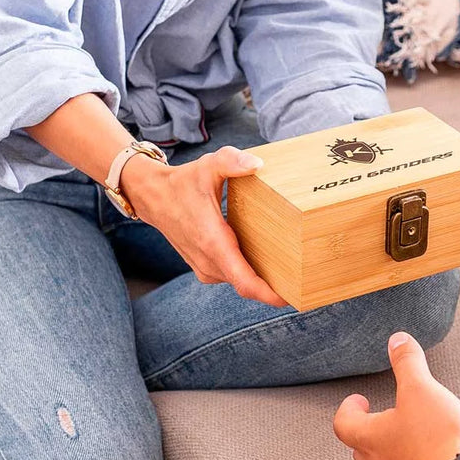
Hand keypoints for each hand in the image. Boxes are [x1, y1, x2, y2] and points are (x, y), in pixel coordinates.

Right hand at [123, 145, 287, 307]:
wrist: (153, 198)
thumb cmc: (182, 183)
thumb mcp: (208, 166)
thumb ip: (232, 161)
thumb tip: (258, 163)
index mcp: (213, 242)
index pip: (244, 281)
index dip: (268, 294)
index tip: (291, 298)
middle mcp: (209, 261)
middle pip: (247, 285)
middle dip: (274, 287)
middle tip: (306, 282)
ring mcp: (205, 268)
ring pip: (240, 281)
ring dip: (262, 280)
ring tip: (293, 271)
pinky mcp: (205, 267)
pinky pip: (232, 276)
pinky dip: (249, 273)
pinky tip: (268, 262)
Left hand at [333, 332, 459, 459]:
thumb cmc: (437, 443)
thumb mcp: (421, 389)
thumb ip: (407, 363)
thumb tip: (397, 341)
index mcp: (370, 439)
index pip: (343, 424)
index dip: (348, 409)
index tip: (358, 400)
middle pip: (361, 448)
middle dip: (369, 429)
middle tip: (381, 416)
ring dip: (391, 450)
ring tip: (408, 435)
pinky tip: (431, 459)